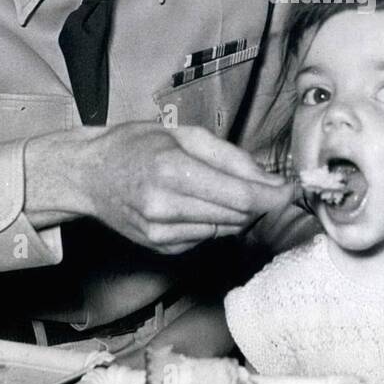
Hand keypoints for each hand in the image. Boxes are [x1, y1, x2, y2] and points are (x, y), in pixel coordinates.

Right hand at [23, 122, 295, 254]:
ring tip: (226, 188)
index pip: (241, 196)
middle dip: (262, 202)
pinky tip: (199, 204)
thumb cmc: (136, 145)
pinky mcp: (161, 248)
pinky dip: (215, 222)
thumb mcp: (185, 134)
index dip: (275, 196)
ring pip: (226, 229)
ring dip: (240, 213)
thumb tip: (271, 180)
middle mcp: (165, 207)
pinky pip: (207, 237)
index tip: (295, 189)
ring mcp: (161, 233)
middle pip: (239, 215)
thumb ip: (231, 157)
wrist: (87, 175)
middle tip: (273, 186)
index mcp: (172, 171)